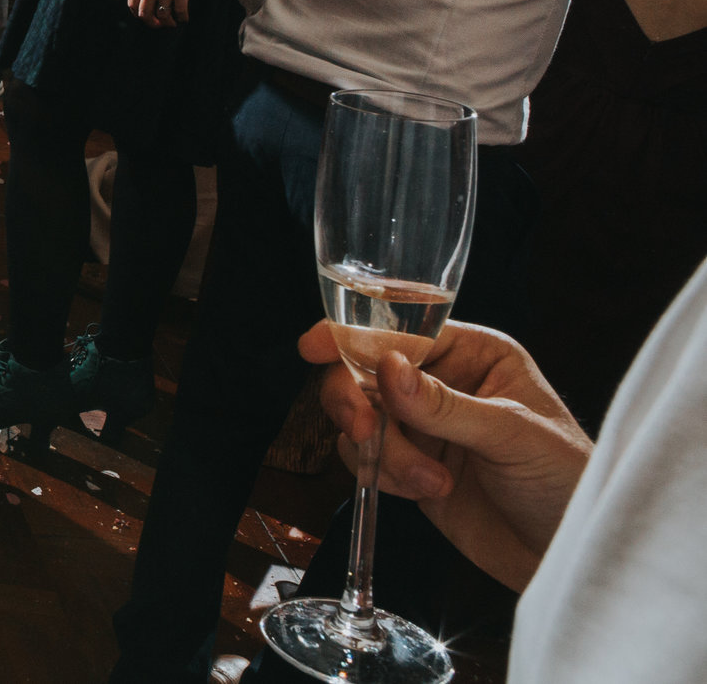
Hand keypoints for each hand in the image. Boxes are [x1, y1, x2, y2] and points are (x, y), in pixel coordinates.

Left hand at [127, 0, 202, 27]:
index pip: (132, 4)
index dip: (139, 15)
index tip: (148, 17)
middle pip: (145, 13)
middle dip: (152, 24)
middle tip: (161, 25)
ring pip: (163, 14)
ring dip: (169, 22)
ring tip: (174, 22)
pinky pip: (180, 10)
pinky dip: (182, 18)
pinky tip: (184, 18)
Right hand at [297, 321, 591, 591]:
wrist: (569, 555)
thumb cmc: (567, 482)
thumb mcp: (512, 436)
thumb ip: (445, 404)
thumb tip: (387, 367)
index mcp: (475, 354)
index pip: (402, 330)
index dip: (353, 334)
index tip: (315, 346)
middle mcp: (442, 382)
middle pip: (364, 370)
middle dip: (358, 402)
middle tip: (365, 432)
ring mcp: (422, 426)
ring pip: (360, 417)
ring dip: (383, 452)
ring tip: (430, 482)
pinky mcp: (408, 466)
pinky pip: (364, 457)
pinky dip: (382, 475)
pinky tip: (426, 492)